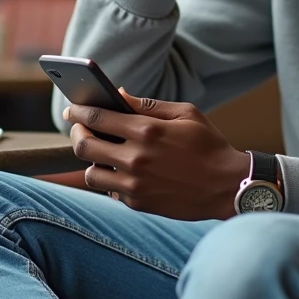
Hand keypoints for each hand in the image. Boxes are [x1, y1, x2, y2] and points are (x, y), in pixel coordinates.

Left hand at [64, 90, 250, 220]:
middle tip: (80, 129)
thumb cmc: (208, 145)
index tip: (71, 108)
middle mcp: (136, 158)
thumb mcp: (185, 114)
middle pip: (83, 146)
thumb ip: (148, 105)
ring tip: (102, 154)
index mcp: (147, 130)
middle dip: (76, 134)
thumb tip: (119, 94)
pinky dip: (111, 181)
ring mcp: (135, 184)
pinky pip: (110, 191)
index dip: (78, 111)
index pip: (96, 118)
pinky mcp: (138, 203)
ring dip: (92, 161)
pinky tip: (124, 172)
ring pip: (90, 173)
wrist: (227, 186)